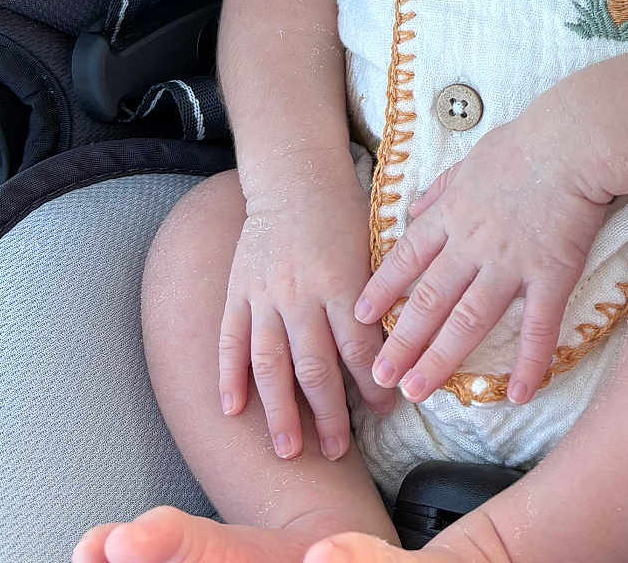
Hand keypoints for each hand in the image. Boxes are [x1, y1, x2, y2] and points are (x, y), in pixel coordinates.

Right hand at [220, 154, 397, 459]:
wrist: (295, 176)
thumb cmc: (343, 211)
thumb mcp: (371, 247)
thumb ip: (377, 295)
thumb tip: (398, 343)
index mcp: (340, 282)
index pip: (358, 347)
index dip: (373, 384)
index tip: (388, 409)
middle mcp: (300, 294)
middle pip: (314, 367)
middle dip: (328, 414)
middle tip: (335, 451)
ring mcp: (264, 295)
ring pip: (269, 364)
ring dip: (279, 412)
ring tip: (288, 450)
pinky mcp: (238, 291)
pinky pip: (230, 340)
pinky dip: (229, 377)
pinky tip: (232, 410)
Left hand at [353, 107, 612, 405]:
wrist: (573, 142)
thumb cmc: (527, 143)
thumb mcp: (471, 159)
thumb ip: (441, 188)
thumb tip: (414, 209)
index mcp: (453, 214)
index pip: (407, 258)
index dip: (383, 289)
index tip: (360, 317)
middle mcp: (473, 244)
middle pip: (428, 300)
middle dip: (400, 341)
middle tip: (379, 376)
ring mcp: (511, 263)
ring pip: (468, 320)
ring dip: (440, 359)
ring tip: (416, 391)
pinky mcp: (551, 274)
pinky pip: (539, 326)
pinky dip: (528, 363)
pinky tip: (516, 396)